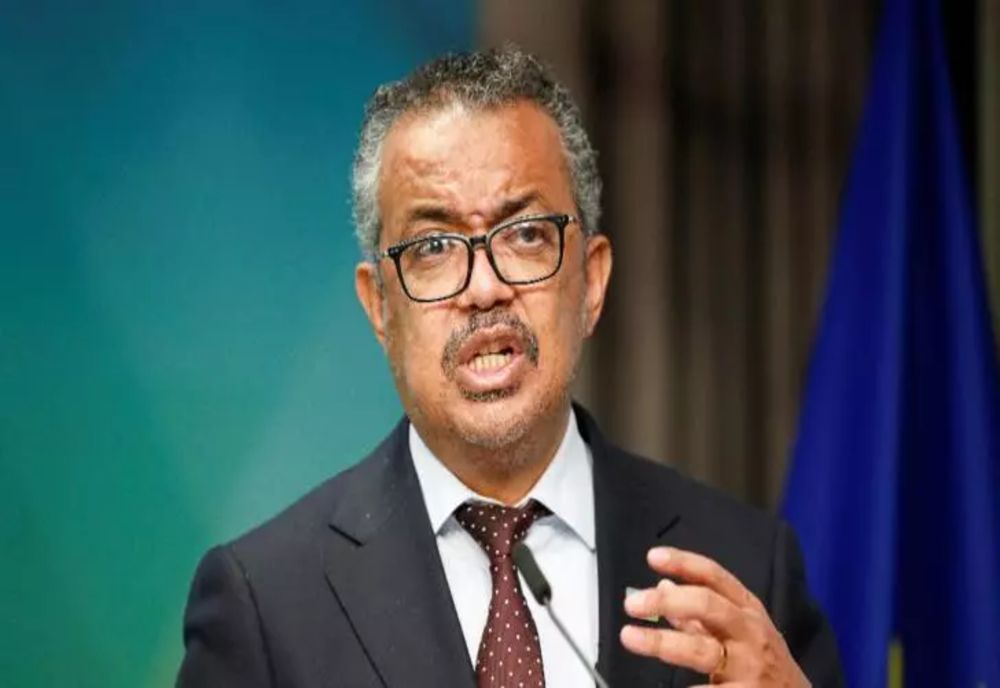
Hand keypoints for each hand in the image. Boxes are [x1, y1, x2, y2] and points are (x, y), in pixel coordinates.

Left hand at [620, 547, 809, 686]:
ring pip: (702, 650)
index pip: (715, 576)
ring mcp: (748, 667)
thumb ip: (700, 612)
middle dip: (668, 601)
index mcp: (747, 609)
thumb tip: (663, 585)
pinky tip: (660, 687)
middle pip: (708, 606)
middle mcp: (749, 633)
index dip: (684, 563)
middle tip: (632, 603)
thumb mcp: (740, 630)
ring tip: (630, 637)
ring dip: (662, 643)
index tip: (653, 557)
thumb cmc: (764, 661)